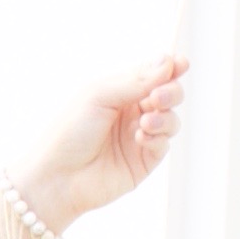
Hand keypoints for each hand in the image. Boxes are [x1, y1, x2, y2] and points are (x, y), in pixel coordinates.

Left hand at [20, 56, 188, 229]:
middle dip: (171, 92)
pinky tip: (140, 137)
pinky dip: (157, 137)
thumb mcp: (100, 96)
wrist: (58, 176)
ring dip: (165, 117)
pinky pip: (164, 144)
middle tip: (159, 97)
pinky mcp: (144, 161)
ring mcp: (140, 136)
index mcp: (120, 91)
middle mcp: (132, 112)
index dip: (171, 67)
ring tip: (146, 121)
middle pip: (169, 94)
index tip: (181, 64)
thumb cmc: (70, 131)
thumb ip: (136, 80)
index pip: (154, 73)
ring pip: (172, 119)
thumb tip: (169, 62)